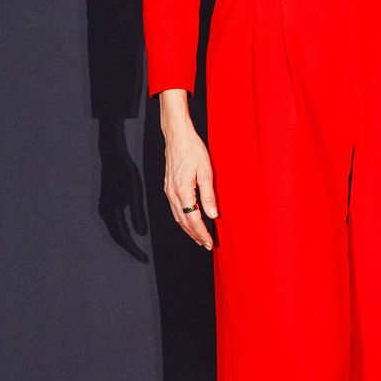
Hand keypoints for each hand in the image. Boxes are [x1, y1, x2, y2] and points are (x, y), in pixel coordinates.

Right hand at [157, 88, 217, 249]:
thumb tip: (212, 215)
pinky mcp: (168, 186)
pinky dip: (183, 218)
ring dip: (188, 229)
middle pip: (184, 222)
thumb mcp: (206, 172)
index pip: (193, 220)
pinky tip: (190, 220)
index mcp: (182, 191)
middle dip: (195, 235)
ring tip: (199, 237)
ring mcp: (169, 190)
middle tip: (205, 244)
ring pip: (178, 216)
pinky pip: (175, 208)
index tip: (209, 243)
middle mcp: (173, 194)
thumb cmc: (193, 150)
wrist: (177, 136)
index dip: (201, 233)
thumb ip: (208, 195)